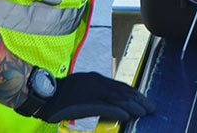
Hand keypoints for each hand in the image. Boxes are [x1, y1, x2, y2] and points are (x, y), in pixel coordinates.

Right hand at [34, 72, 154, 122]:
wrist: (46, 94)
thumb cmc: (62, 93)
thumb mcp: (82, 87)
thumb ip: (96, 93)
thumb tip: (110, 103)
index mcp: (97, 79)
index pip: (120, 86)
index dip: (134, 93)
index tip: (143, 100)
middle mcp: (98, 83)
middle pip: (123, 92)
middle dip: (139, 100)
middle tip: (151, 107)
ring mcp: (93, 93)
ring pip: (119, 100)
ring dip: (134, 107)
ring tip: (144, 113)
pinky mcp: (87, 103)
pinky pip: (106, 108)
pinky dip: (119, 112)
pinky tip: (128, 116)